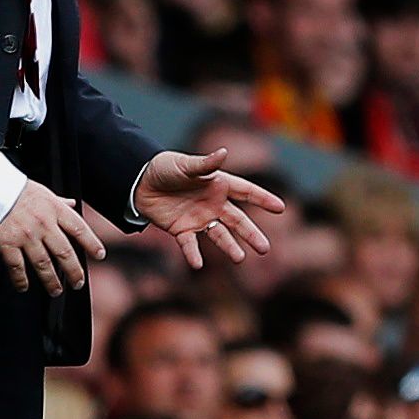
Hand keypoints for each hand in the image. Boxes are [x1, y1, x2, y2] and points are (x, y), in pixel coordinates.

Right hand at [0, 179, 106, 295]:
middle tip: (77, 283)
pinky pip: (17, 267)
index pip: (80, 229)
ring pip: (43, 264)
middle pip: (65, 253)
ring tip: (55, 291)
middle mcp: (44, 224)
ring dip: (51, 281)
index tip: (99, 255)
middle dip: (74, 271)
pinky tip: (24, 287)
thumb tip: (72, 203)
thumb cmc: (16, 190)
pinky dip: (21, 280)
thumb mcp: (43, 192)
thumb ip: (59, 202)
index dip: (92, 244)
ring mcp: (25, 236)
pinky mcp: (7, 244)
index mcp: (55, 210)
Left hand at [135, 146, 286, 269]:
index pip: (246, 192)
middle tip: (265, 248)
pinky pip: (190, 244)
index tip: (280, 208)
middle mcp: (213, 204)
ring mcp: (199, 218)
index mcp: (218, 185)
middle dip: (251, 234)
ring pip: (220, 235)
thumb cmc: (164, 168)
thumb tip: (224, 153)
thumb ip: (205, 164)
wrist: (138, 181)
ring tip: (240, 258)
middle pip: (237, 220)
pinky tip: (198, 265)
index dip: (263, 199)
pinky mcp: (181, 230)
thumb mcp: (185, 165)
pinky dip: (193, 255)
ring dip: (230, 247)